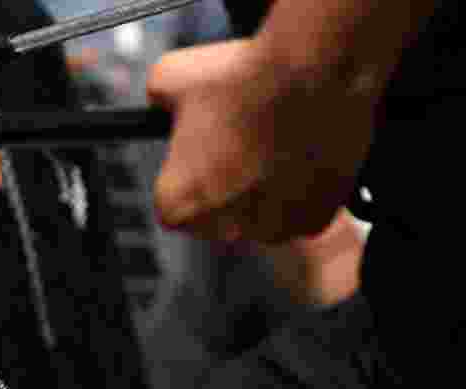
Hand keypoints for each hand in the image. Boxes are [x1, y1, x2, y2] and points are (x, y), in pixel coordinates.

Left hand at [147, 36, 377, 243]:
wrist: (312, 73)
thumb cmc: (242, 80)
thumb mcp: (169, 77)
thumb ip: (158, 102)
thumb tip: (162, 103)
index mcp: (177, 205)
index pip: (173, 206)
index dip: (188, 178)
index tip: (200, 156)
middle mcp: (223, 229)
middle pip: (217, 217)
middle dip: (226, 188)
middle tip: (238, 146)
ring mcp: (272, 231)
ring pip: (261, 218)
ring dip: (264, 191)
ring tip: (272, 143)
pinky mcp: (314, 222)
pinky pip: (300, 211)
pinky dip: (301, 189)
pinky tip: (299, 152)